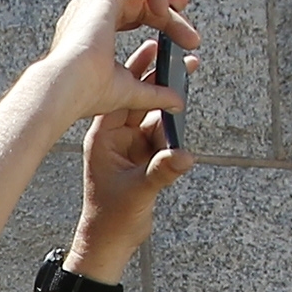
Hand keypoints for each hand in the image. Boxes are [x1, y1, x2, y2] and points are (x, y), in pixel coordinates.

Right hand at [34, 0, 197, 137]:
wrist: (66, 87)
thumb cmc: (85, 92)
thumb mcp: (128, 91)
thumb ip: (153, 93)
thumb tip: (176, 102)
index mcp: (93, 31)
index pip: (132, 15)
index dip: (161, 21)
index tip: (183, 40)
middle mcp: (91, 12)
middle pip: (140, 2)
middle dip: (170, 14)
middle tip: (191, 37)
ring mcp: (95, 1)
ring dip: (165, 0)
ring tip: (180, 17)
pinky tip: (164, 8)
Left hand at [68, 34, 193, 273]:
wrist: (109, 242)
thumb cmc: (111, 219)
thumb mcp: (139, 193)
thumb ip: (161, 172)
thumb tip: (185, 156)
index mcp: (103, 139)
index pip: (119, 97)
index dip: (137, 73)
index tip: (153, 48)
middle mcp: (115, 138)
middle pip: (138, 99)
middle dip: (158, 77)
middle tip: (179, 53)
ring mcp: (129, 146)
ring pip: (152, 113)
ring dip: (170, 96)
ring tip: (188, 70)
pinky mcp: (143, 157)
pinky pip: (161, 131)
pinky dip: (174, 119)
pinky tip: (187, 102)